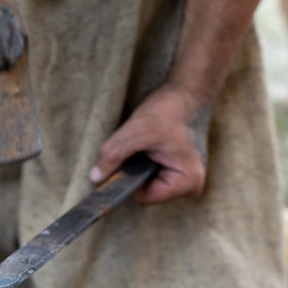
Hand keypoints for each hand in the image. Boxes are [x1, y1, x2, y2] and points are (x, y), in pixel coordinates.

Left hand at [89, 85, 210, 204]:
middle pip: (147, 191)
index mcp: (187, 183)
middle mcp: (192, 186)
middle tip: (140, 145)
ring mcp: (188, 178)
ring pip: (148, 181)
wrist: (190, 91)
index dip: (130, 180)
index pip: (145, 197)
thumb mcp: (136, 131)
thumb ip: (113, 155)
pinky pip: (154, 172)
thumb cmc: (170, 109)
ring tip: (148, 142)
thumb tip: (95, 177)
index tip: (129, 156)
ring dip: (140, 164)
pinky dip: (147, 160)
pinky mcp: (182, 168)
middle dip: (136, 171)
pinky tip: (152, 143)